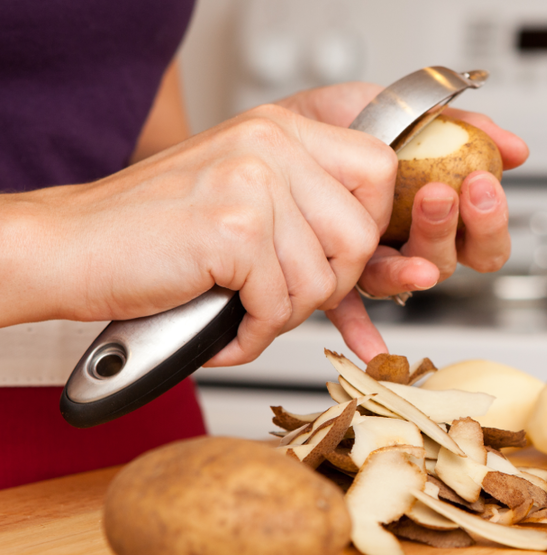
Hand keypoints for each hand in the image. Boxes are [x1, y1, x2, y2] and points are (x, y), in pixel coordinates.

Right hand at [1, 101, 397, 365]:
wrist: (69, 246)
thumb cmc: (153, 231)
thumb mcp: (242, 191)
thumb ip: (306, 202)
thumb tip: (378, 246)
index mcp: (281, 129)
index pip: (378, 169)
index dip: (369, 225)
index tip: (336, 255)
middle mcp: (271, 145)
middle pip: (361, 234)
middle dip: (330, 284)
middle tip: (282, 295)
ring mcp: (252, 184)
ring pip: (322, 279)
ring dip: (284, 314)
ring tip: (242, 308)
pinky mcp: (232, 230)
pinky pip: (278, 306)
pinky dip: (252, 334)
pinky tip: (223, 327)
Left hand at [279, 83, 529, 359]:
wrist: (287, 127)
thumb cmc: (349, 125)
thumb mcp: (409, 110)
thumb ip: (463, 127)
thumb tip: (513, 149)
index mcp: (439, 217)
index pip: (483, 240)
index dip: (490, 221)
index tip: (482, 183)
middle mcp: (411, 248)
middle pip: (450, 262)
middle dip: (451, 231)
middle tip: (443, 194)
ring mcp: (374, 264)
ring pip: (403, 281)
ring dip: (412, 267)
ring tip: (397, 232)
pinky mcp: (336, 276)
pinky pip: (349, 312)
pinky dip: (360, 331)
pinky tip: (372, 347)